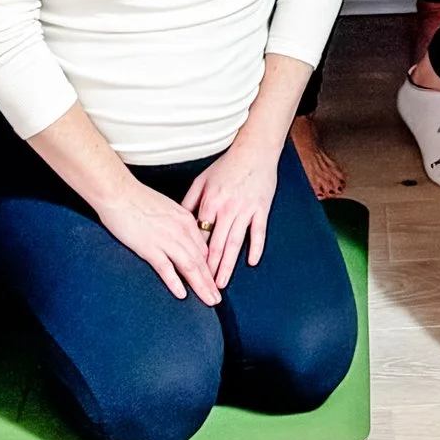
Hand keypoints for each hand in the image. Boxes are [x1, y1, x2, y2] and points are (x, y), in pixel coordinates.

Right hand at [95, 172, 221, 303]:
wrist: (119, 192)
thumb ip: (177, 224)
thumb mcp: (166, 209)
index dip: (210, 267)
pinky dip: (175, 282)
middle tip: (217, 299)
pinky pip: (166, 268)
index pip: (203, 249)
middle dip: (210, 282)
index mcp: (185, 220)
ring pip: (189, 266)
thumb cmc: (139, 199)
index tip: (213, 281)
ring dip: (200, 285)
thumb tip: (183, 239)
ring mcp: (166, 239)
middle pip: (201, 260)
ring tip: (209, 301)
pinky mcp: (149, 247)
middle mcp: (180, 230)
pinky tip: (182, 295)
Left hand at [184, 136, 281, 293]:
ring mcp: (245, 210)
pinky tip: (251, 262)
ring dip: (228, 265)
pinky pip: (259, 232)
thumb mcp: (202, 181)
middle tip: (204, 288)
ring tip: (222, 283)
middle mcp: (227, 209)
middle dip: (209, 269)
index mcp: (210, 202)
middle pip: (215, 245)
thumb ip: (189, 201)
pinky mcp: (261, 209)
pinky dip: (256, 247)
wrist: (254, 151)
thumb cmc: (227, 166)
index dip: (193, 255)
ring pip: (235, 243)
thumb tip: (179, 220)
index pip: (199, 235)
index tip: (188, 271)